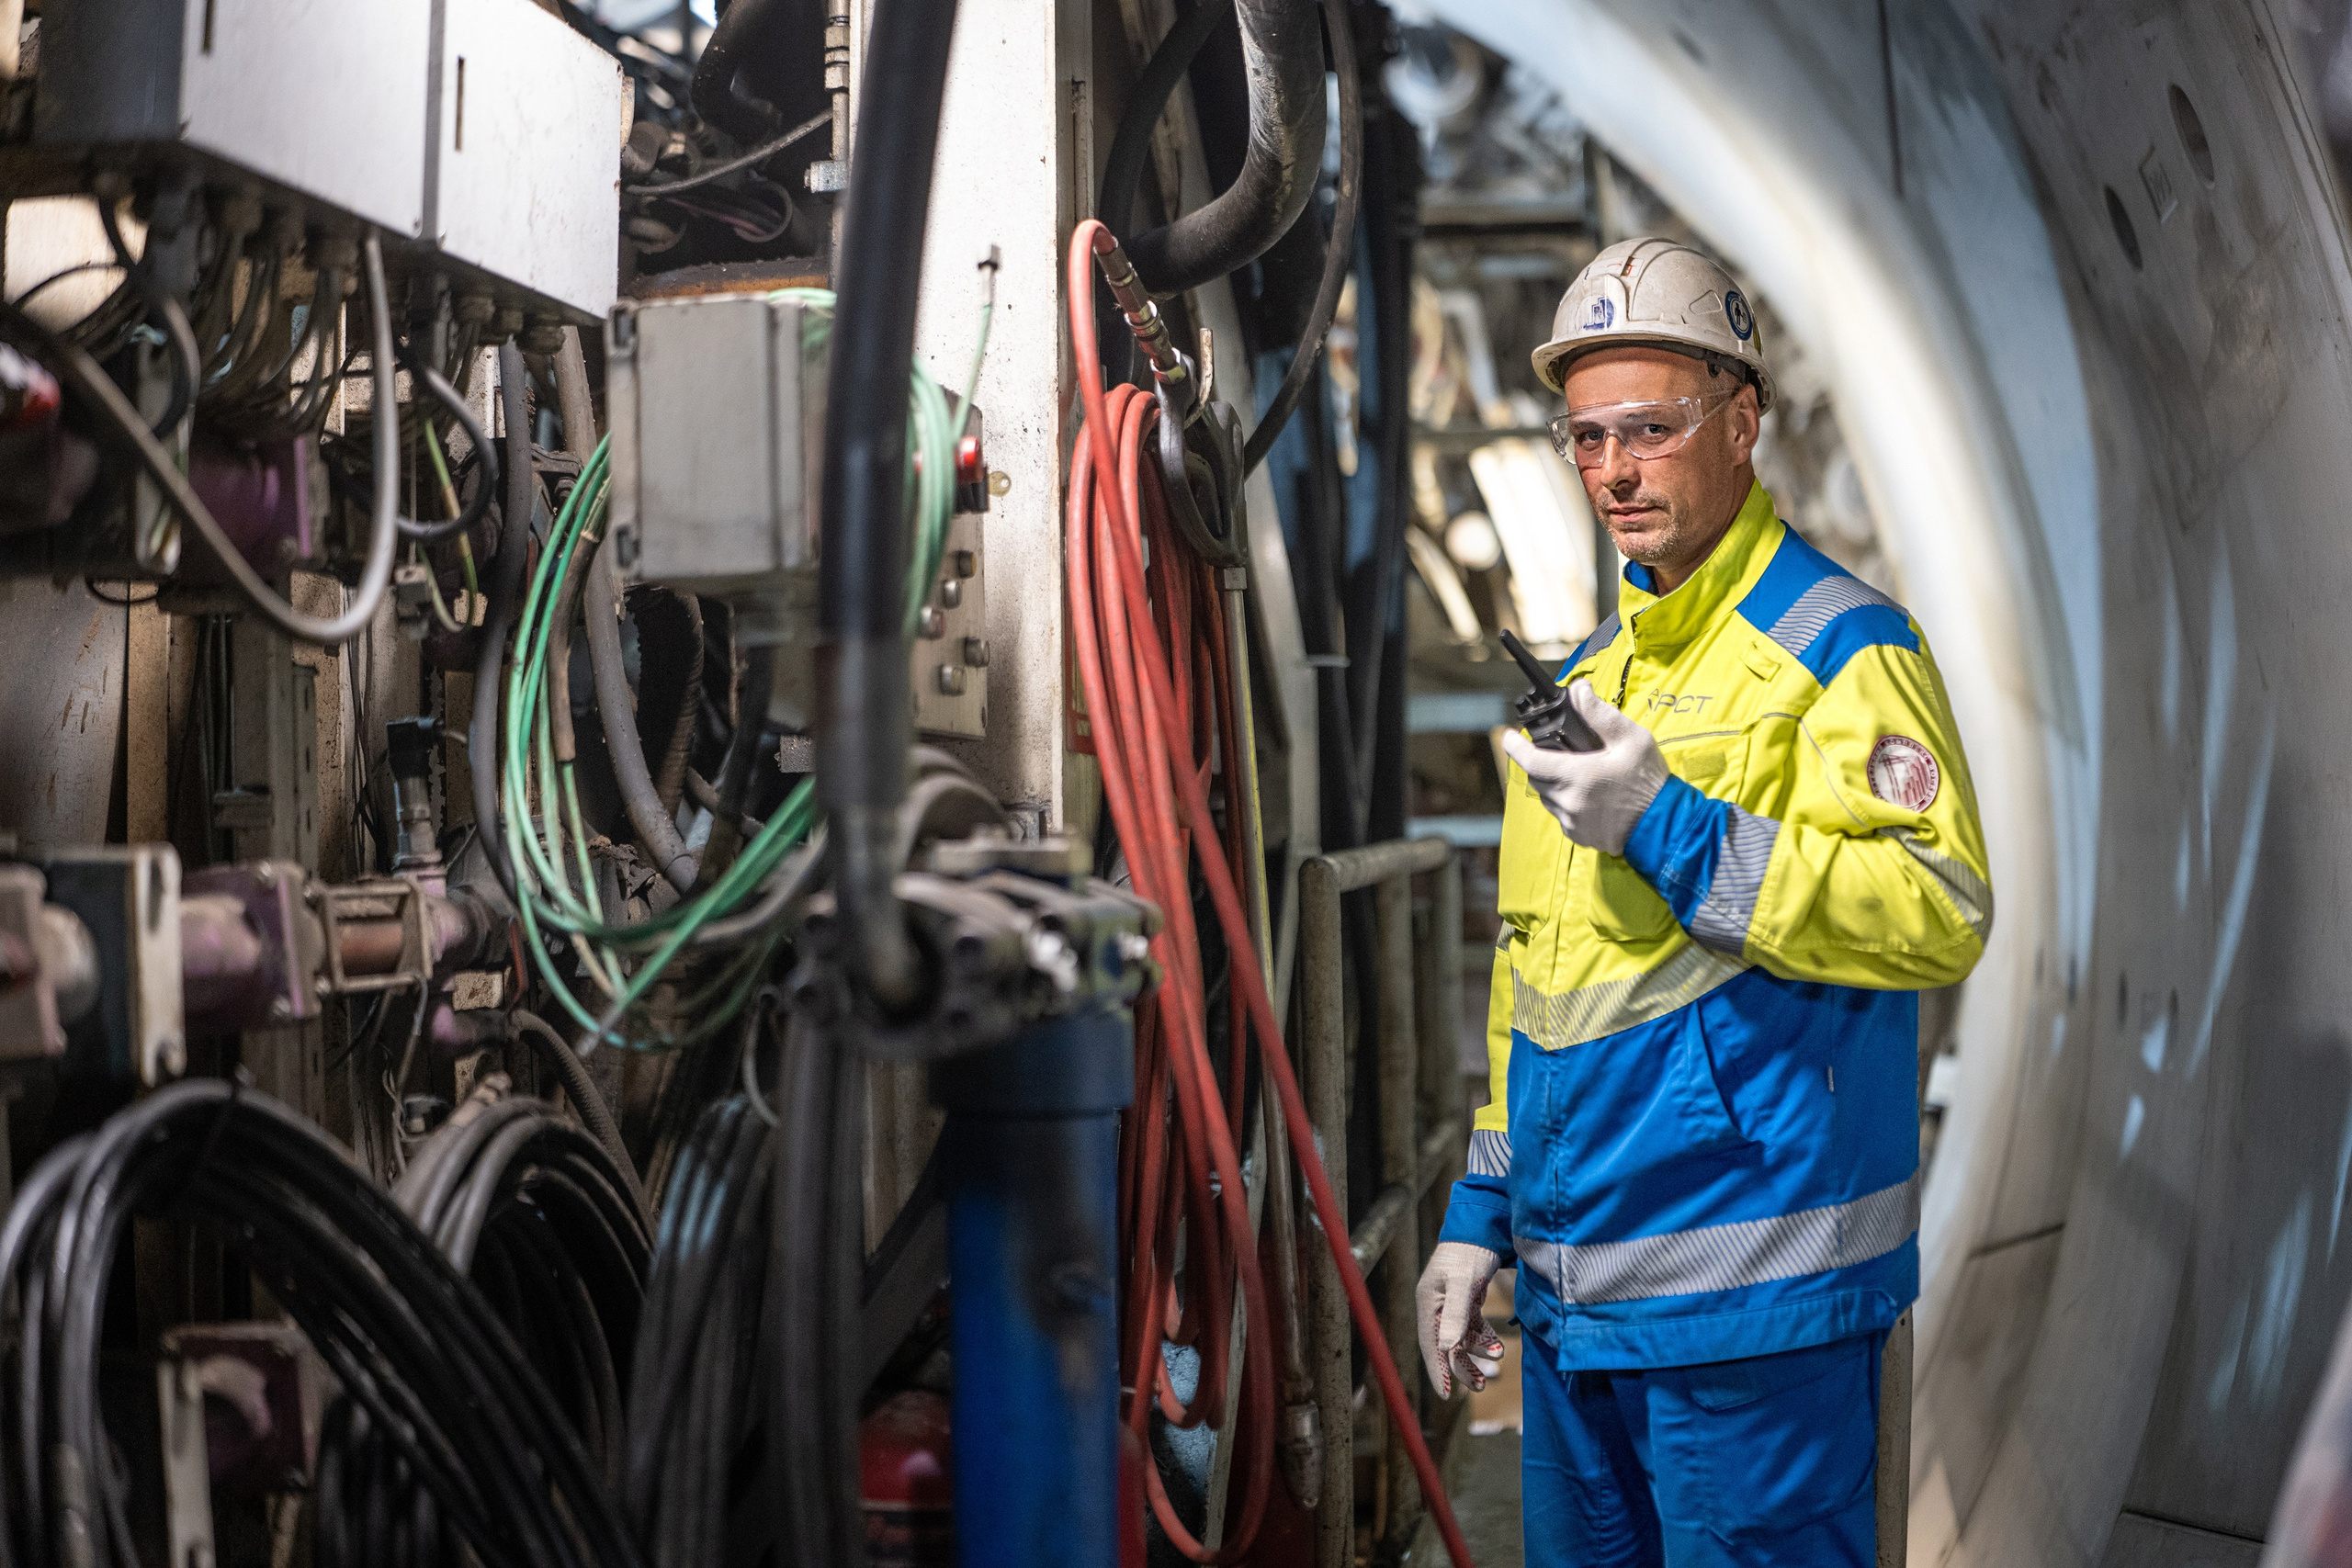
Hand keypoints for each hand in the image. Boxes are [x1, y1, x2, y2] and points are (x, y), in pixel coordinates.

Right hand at [1416, 1242, 1505, 1398]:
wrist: (1483, 1228)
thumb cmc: (1470, 1252)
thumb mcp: (1462, 1283)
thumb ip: (1456, 1315)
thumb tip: (1447, 1348)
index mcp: (1428, 1302)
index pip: (1430, 1343)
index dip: (1437, 1369)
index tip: (1446, 1393)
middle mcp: (1436, 1305)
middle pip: (1445, 1345)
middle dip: (1462, 1366)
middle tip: (1481, 1385)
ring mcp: (1451, 1303)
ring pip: (1461, 1338)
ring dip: (1477, 1352)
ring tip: (1498, 1358)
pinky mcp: (1466, 1300)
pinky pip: (1473, 1327)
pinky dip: (1484, 1338)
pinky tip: (1497, 1345)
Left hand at [1501, 681, 1668, 853]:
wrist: (1665, 824)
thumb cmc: (1649, 779)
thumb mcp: (1631, 738)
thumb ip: (1600, 714)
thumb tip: (1578, 689)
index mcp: (1577, 776)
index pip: (1531, 761)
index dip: (1515, 747)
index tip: (1508, 735)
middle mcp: (1568, 801)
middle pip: (1537, 778)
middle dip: (1540, 763)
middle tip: (1558, 752)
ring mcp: (1572, 821)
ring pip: (1548, 797)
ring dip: (1555, 783)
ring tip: (1578, 772)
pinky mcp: (1578, 835)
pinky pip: (1561, 814)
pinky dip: (1567, 801)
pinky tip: (1588, 794)